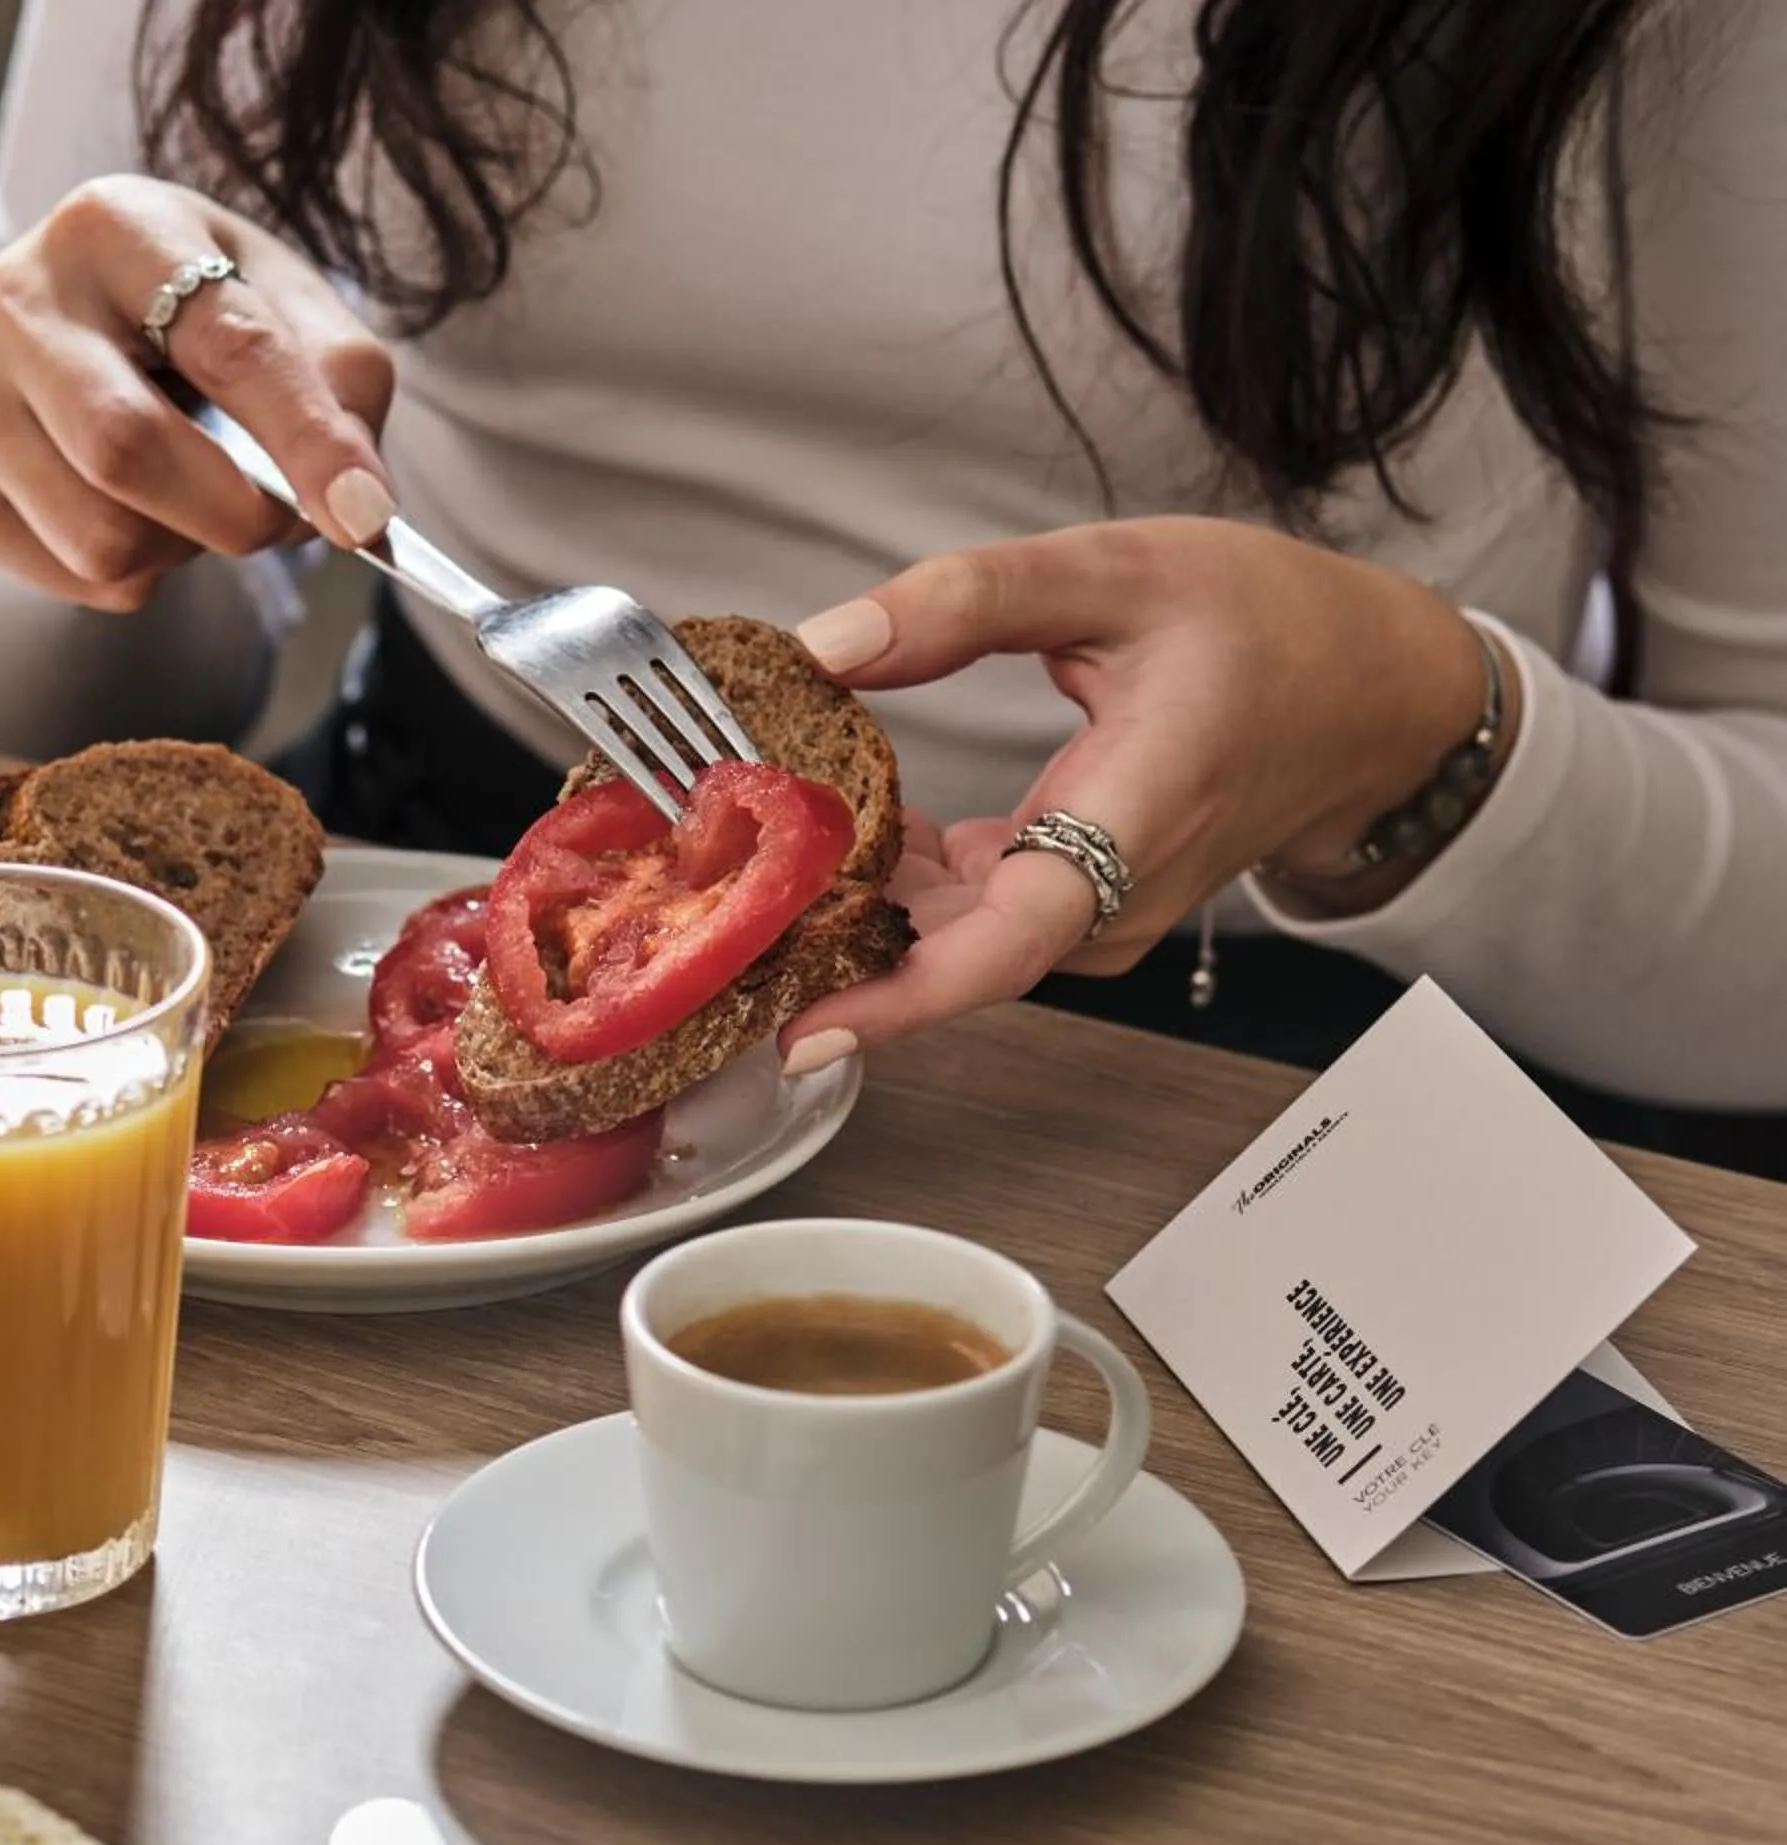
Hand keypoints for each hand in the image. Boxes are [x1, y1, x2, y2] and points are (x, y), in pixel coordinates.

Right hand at [0, 173, 397, 611]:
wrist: (81, 323)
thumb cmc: (199, 308)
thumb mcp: (285, 301)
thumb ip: (343, 381)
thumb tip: (356, 504)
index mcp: (113, 224)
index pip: (225, 344)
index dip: (306, 439)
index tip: (366, 516)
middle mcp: (14, 298)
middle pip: (128, 450)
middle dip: (237, 513)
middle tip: (284, 516)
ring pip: (100, 538)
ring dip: (185, 548)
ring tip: (196, 494)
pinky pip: (71, 577)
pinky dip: (138, 572)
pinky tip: (139, 510)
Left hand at [775, 517, 1501, 1068]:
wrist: (1372, 690)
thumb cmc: (1268, 625)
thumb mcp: (1113, 574)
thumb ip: (965, 601)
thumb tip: (825, 644)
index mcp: (1133, 818)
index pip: (1008, 944)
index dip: (902, 999)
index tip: (804, 1032)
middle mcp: (1110, 895)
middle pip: (950, 955)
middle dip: (827, 944)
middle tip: (710, 910)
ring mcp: (1095, 910)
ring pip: (951, 937)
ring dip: (850, 908)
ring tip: (742, 861)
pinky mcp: (1077, 901)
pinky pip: (970, 913)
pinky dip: (894, 884)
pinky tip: (826, 831)